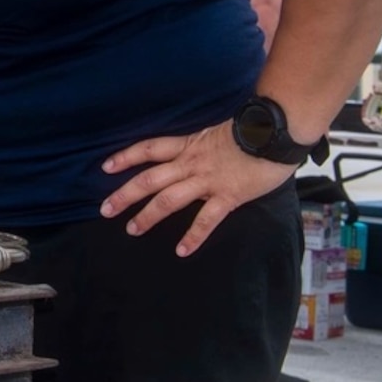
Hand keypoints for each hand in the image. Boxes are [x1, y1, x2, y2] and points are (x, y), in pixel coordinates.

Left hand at [99, 120, 294, 256]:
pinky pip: (206, 220)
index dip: (126, 157)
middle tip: (105, 209)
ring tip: (132, 229)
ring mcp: (208, 181)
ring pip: (169, 200)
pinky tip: (181, 251)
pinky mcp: (228, 197)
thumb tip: (191, 155)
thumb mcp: (216, 133)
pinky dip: (193, 236)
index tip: (105, 167)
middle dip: (125, 194)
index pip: (149, 149)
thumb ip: (201, 146)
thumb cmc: (251, 131)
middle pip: (150, 179)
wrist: (275, 133)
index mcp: (188, 145)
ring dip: (148, 216)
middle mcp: (191, 163)